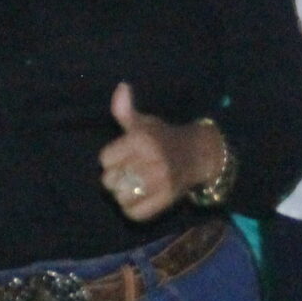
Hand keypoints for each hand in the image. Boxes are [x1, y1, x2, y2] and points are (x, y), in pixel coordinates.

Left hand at [98, 83, 216, 220]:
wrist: (196, 154)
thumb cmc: (162, 137)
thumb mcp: (143, 122)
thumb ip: (125, 109)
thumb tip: (121, 86)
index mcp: (142, 139)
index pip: (104, 159)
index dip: (111, 158)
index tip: (123, 155)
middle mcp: (152, 160)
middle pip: (110, 180)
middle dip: (115, 177)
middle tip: (128, 172)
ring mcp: (161, 181)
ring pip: (121, 198)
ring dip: (123, 194)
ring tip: (133, 185)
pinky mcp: (167, 199)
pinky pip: (135, 213)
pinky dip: (133, 209)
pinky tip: (139, 198)